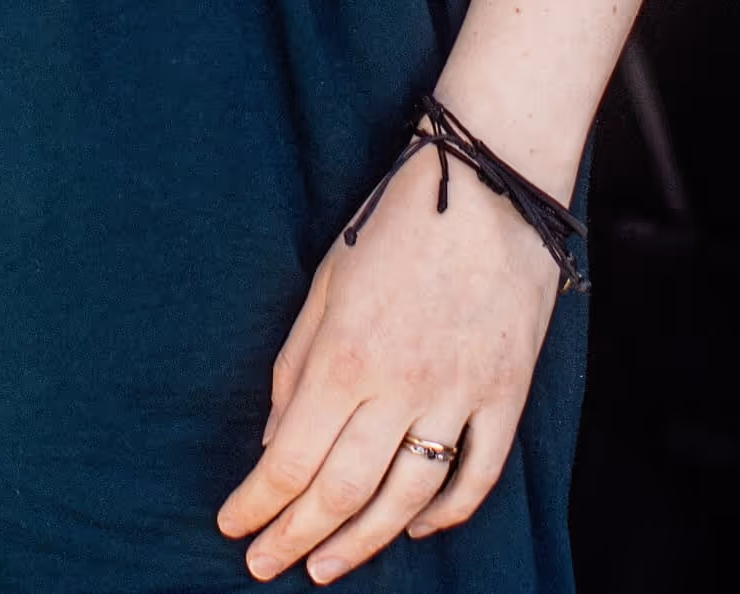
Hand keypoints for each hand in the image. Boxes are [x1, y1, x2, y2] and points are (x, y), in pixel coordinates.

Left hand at [217, 140, 563, 583]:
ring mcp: (460, 395)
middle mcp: (401, 387)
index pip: (291, 459)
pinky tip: (414, 529)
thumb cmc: (396, 226)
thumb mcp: (326, 285)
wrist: (490, 184)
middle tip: (265, 567)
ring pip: (408, 498)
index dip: (258, 504)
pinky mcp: (507, 394)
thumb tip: (277, 444)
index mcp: (346, 357)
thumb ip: (296, 368)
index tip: (233, 528)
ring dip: (362, 543)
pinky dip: (446, 514)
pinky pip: (477, 476)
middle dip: (296, 536)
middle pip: (343, 491)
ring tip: (325, 567)